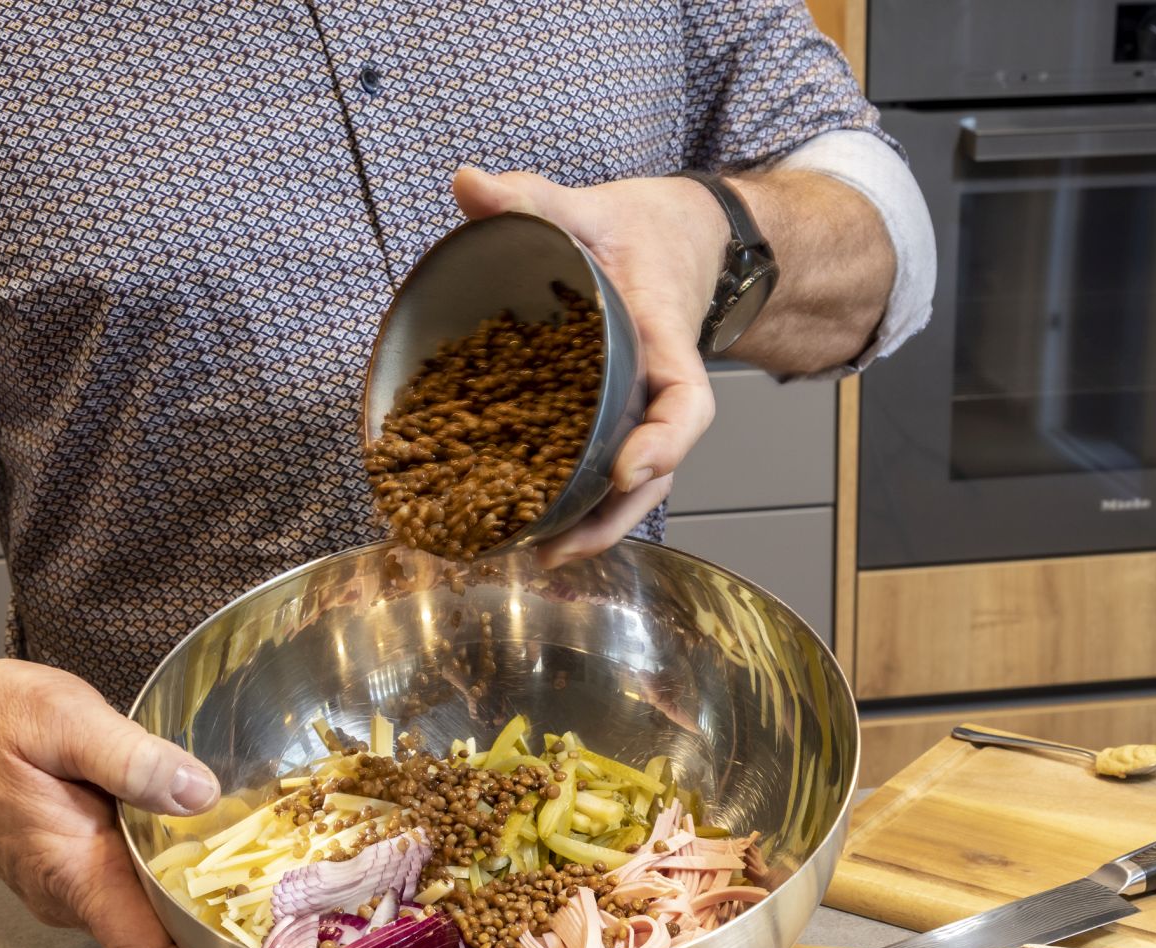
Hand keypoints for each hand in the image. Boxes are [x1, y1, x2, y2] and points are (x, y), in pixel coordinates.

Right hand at [0, 658, 292, 947]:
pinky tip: (235, 889)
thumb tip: (202, 794)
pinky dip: (188, 905)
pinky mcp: (77, 863)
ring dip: (216, 947)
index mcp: (79, 877)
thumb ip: (133, 759)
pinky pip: (142, 897)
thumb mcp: (64, 722)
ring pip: (157, 927)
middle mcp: (78, 896)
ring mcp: (76, 885)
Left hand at [452, 166, 727, 565]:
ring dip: (591, 526)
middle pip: (656, 471)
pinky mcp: (614, 425)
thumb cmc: (641, 232)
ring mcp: (640, 414)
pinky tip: (533, 531)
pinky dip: (577, 506)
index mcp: (667, 341)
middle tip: (559, 547)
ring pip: (631, 486)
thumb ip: (534, 199)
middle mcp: (659, 392)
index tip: (627, 469)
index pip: (687, 402)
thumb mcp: (592, 207)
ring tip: (540, 556)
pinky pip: (605, 473)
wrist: (679, 244)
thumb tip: (468, 184)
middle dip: (613, 515)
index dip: (664, 442)